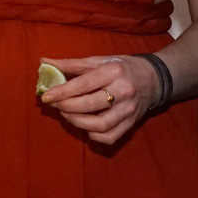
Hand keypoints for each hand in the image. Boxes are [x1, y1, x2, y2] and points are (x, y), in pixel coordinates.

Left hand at [39, 54, 160, 145]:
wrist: (153, 79)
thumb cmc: (121, 68)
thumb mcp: (99, 60)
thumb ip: (71, 64)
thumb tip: (44, 62)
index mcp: (113, 71)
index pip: (83, 84)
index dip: (62, 92)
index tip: (45, 96)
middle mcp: (123, 91)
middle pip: (90, 105)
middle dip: (67, 107)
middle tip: (55, 105)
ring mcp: (129, 110)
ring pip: (99, 125)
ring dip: (77, 122)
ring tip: (67, 114)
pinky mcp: (131, 124)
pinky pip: (109, 137)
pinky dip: (93, 135)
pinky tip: (85, 125)